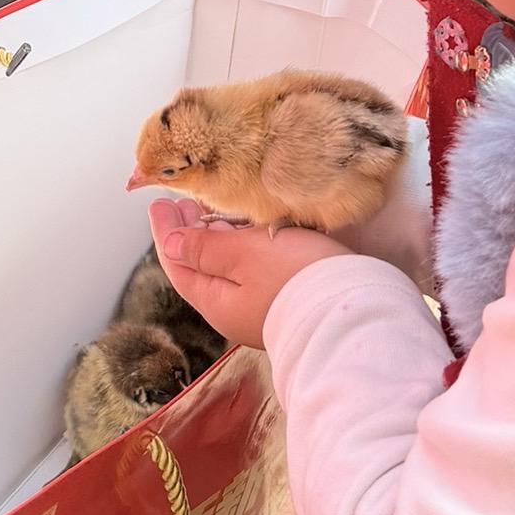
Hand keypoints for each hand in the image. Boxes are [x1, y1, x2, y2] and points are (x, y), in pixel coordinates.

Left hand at [149, 195, 346, 351]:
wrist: (355, 309)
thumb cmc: (296, 278)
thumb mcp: (243, 256)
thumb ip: (205, 250)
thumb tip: (170, 246)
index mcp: (216, 302)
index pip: (179, 264)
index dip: (166, 232)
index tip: (159, 203)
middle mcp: (234, 310)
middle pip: (201, 268)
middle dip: (188, 234)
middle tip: (181, 203)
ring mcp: (261, 307)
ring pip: (226, 269)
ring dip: (214, 239)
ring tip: (209, 212)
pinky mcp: (286, 297)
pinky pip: (250, 271)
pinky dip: (239, 248)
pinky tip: (245, 233)